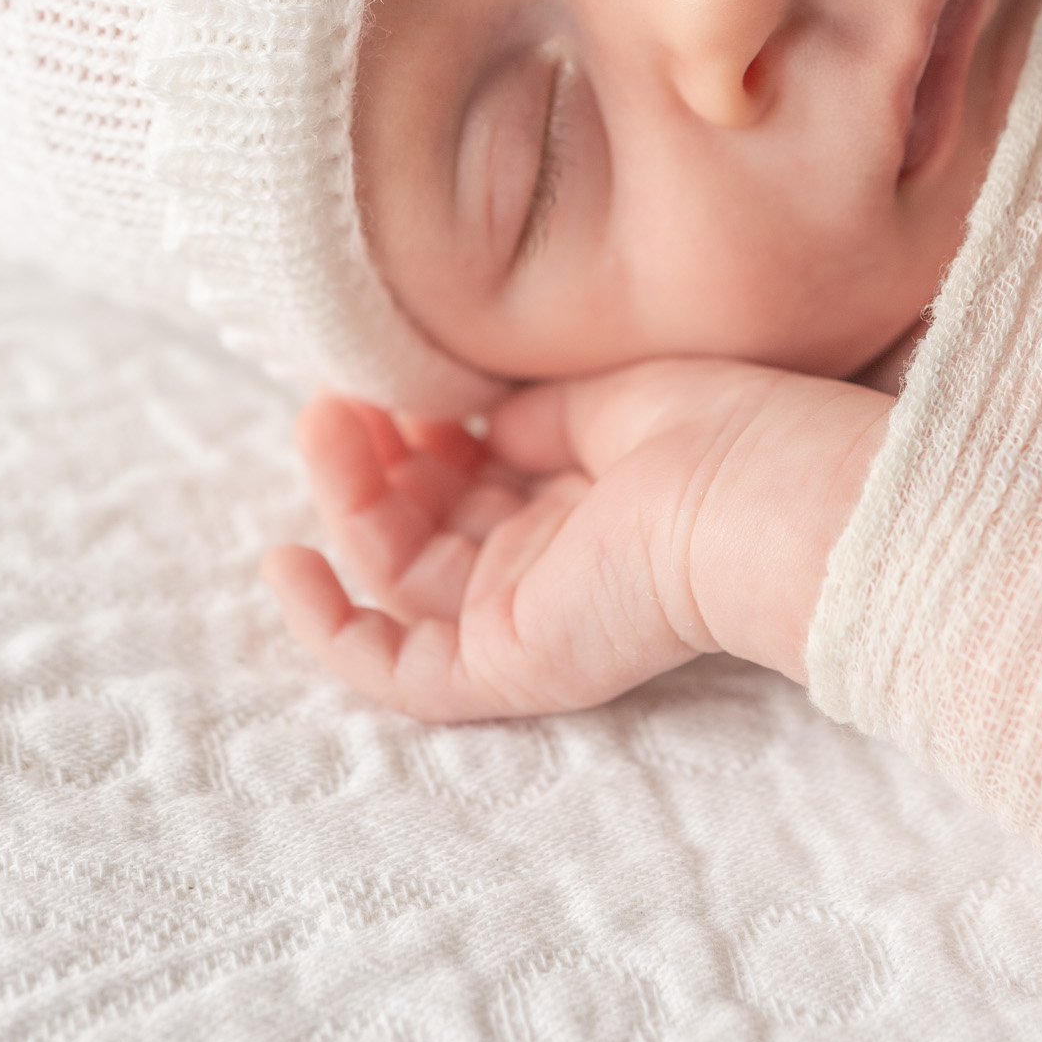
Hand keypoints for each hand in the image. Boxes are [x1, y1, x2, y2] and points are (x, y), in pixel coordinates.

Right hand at [262, 360, 890, 721]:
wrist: (757, 493)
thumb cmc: (715, 434)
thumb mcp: (607, 401)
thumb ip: (530, 415)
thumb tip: (464, 416)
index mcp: (583, 507)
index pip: (471, 479)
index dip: (418, 428)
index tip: (392, 371)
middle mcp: (548, 567)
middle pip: (424, 523)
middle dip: (371, 456)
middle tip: (341, 394)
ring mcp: (521, 619)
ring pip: (395, 578)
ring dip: (344, 502)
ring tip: (323, 424)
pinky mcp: (504, 665)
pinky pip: (393, 669)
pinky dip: (328, 626)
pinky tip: (284, 559)